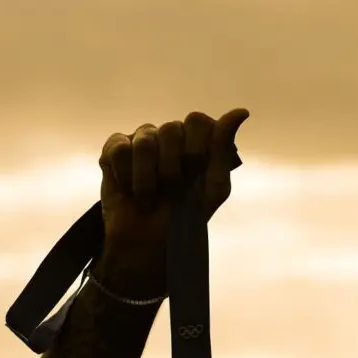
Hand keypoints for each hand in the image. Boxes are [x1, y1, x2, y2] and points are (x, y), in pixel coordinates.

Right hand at [96, 108, 248, 292]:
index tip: (194, 174)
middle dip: (172, 168)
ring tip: (147, 198)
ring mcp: (142, 141)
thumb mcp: (213, 188)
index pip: (198, 121)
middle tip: (171, 191)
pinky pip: (119, 149)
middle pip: (171, 129)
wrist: (148, 246)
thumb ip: (223, 148)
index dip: (195, 149)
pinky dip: (125, 176)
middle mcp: (169, 137)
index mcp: (195, 143)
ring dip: (147, 179)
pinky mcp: (115, 149)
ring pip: (145, 141)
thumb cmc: (185, 219)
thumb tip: (241, 111)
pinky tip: (128, 190)